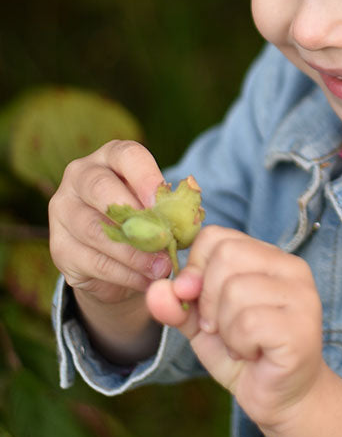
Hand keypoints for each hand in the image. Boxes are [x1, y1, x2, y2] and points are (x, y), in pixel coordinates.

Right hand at [49, 139, 172, 305]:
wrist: (111, 254)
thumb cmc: (142, 218)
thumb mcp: (156, 205)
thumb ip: (168, 207)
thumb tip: (187, 220)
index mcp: (110, 157)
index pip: (127, 156)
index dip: (147, 177)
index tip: (163, 203)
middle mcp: (80, 176)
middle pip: (101, 188)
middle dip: (135, 216)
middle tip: (164, 239)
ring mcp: (63, 211)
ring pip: (95, 230)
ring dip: (133, 253)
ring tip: (161, 268)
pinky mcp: (59, 247)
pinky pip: (93, 261)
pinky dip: (124, 274)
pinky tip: (146, 280)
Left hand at [148, 227, 341, 436]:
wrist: (282, 400)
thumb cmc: (245, 354)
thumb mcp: (202, 325)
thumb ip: (178, 305)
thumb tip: (156, 290)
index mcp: (269, 257)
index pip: (216, 236)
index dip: (194, 269)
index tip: (197, 301)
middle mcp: (291, 268)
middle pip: (225, 256)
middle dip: (208, 300)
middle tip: (223, 328)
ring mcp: (302, 296)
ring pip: (235, 290)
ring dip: (225, 328)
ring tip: (243, 344)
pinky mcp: (301, 327)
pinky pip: (248, 323)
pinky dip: (239, 344)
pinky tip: (254, 354)